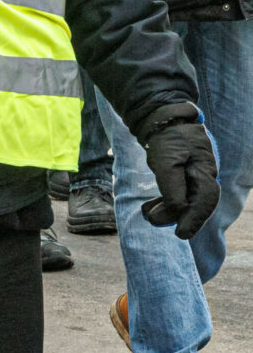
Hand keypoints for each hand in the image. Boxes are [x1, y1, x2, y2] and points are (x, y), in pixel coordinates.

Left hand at [143, 111, 219, 236]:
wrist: (160, 118)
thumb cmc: (165, 138)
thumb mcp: (165, 161)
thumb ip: (172, 186)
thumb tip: (177, 210)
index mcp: (205, 170)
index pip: (205, 201)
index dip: (194, 220)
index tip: (180, 235)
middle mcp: (203, 175)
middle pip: (195, 203)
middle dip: (176, 216)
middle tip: (154, 221)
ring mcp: (193, 175)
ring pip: (184, 200)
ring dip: (167, 210)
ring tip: (147, 215)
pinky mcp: (182, 175)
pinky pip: (176, 194)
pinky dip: (164, 202)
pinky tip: (149, 208)